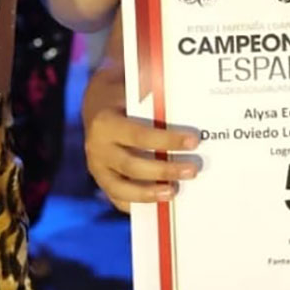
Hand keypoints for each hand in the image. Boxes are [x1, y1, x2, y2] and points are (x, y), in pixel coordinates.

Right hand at [84, 65, 200, 210]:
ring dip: (150, 193)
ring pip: (122, 188)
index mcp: (105, 122)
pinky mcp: (100, 180)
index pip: (139, 135)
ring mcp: (96, 167)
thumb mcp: (133, 83)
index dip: (167, 140)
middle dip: (164, 170)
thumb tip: (182, 93)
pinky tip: (160, 205)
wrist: (96, 104)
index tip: (194, 141)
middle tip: (193, 170)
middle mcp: (96, 147)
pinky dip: (138, 204)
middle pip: (132, 165)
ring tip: (175, 192)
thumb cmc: (124, 93)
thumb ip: (152, 87)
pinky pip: (117, 198)